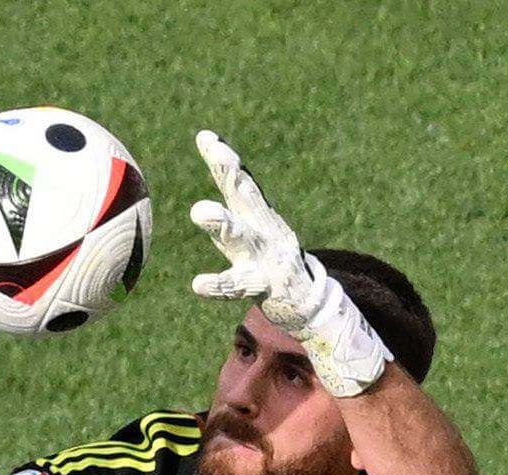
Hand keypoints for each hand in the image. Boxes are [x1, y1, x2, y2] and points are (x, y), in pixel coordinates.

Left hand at [188, 130, 390, 396]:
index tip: (205, 136)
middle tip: (216, 151)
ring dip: (222, 222)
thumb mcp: (251, 237)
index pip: (240, 182)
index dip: (224, 159)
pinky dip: (219, 286)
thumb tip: (203, 198)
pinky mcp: (266, 286)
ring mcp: (268, 257)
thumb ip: (228, 216)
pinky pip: (239, 286)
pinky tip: (197, 285)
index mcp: (259, 218)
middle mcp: (265, 231)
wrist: (310, 304)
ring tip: (198, 210)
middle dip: (230, 173)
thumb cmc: (269, 267)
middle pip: (246, 197)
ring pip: (243, 237)